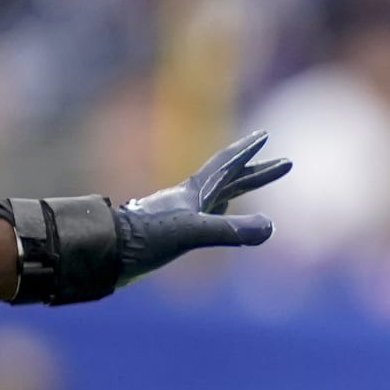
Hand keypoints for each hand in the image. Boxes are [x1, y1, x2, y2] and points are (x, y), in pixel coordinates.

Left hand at [113, 131, 290, 283]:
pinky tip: (222, 212)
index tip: (265, 136)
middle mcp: (189, 198)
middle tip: (284, 163)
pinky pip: (208, 213)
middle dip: (258, 171)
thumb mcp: (192, 233)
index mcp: (193, 192)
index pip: (227, 165)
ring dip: (241, 186)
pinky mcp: (174, 230)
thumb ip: (231, 229)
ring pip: (219, 194)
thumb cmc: (144, 240)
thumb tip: (270, 226)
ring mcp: (181, 213)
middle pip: (231, 179)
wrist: (105, 253)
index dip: (247, 151)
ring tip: (253, 182)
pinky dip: (223, 208)